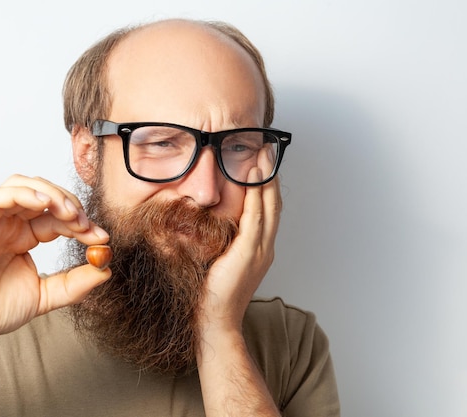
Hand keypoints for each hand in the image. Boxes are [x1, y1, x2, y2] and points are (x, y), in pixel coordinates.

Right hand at [0, 174, 110, 348]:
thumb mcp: (45, 296)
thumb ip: (74, 284)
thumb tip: (105, 270)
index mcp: (24, 237)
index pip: (59, 217)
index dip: (83, 223)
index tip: (103, 238)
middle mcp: (10, 224)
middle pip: (45, 195)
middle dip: (72, 205)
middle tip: (88, 226)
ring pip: (22, 185)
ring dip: (51, 193)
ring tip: (70, 212)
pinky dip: (22, 193)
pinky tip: (44, 203)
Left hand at [200, 164, 280, 330]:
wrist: (213, 322)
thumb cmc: (210, 295)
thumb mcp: (216, 261)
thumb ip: (218, 241)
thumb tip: (203, 220)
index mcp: (258, 250)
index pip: (266, 211)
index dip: (265, 186)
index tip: (260, 164)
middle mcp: (264, 248)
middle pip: (273, 204)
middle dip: (270, 176)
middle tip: (267, 151)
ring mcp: (259, 251)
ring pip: (268, 207)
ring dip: (266, 180)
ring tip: (263, 156)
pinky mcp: (249, 254)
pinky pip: (257, 218)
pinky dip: (258, 196)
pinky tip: (254, 178)